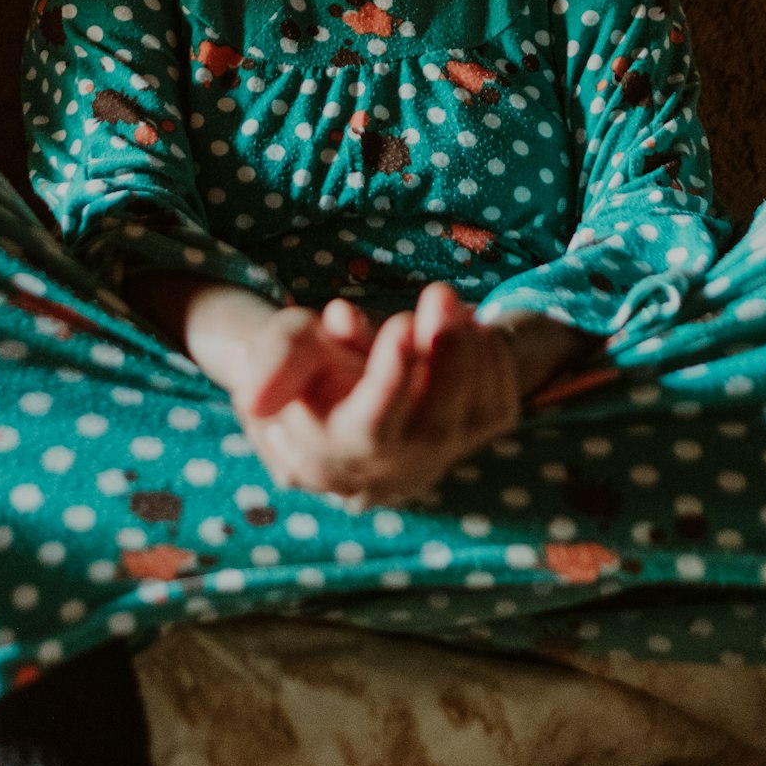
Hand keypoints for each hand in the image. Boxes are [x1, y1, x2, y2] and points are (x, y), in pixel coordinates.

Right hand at [234, 283, 524, 507]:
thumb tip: (269, 389)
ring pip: (471, 420)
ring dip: (471, 353)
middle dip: (445, 356)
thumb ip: (277, 362)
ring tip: (447, 300)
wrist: (330, 379)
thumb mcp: (280, 344)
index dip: (391, 380)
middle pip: (433, 428)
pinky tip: (467, 325)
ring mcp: (430, 461)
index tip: (402, 325)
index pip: (369, 430)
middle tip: (440, 294)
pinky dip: (492, 363)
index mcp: (328, 456)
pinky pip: (497, 411)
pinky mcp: (464, 442)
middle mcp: (384, 471)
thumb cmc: (300, 358)